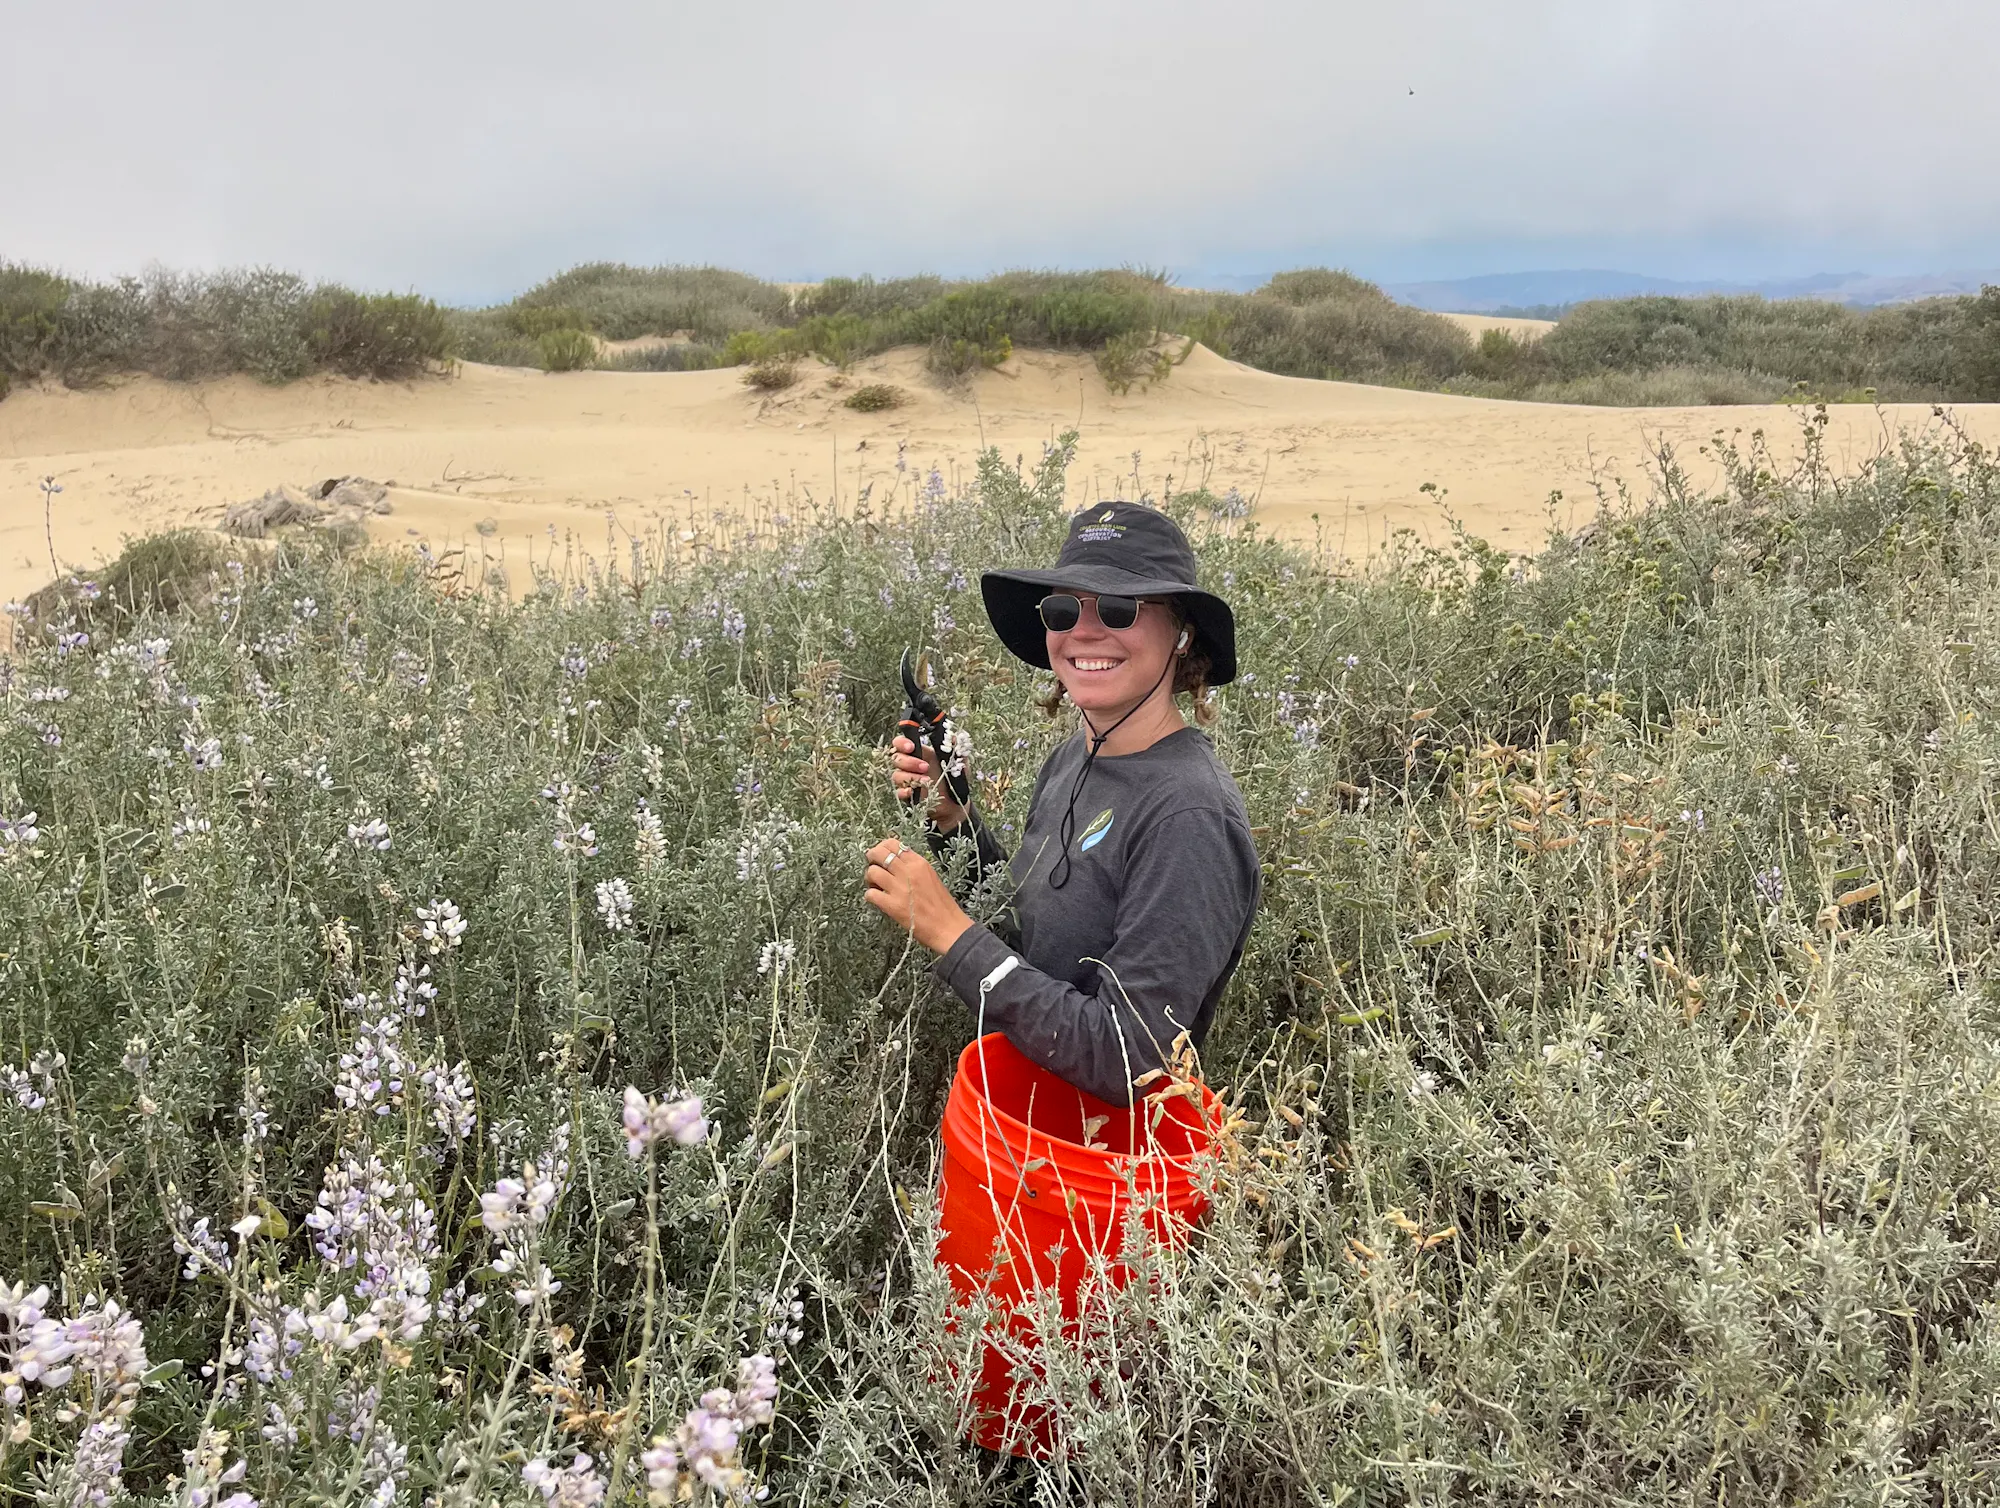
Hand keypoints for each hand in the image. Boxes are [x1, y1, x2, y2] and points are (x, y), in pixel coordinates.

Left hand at [863, 837, 973, 955]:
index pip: (893, 844)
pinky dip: (870, 896)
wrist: (948, 926)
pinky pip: (871, 894)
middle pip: (879, 853)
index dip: (882, 847)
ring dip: (870, 878)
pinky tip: (877, 899)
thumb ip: (913, 867)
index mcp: (919, 863)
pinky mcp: (893, 906)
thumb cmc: (942, 905)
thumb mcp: (931, 876)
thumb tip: (895, 861)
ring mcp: (899, 888)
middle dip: (871, 858)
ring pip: (872, 872)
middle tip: (873, 865)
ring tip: (875, 885)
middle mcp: (908, 872)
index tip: (880, 854)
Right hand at [890, 734, 966, 831]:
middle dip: (909, 762)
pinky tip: (912, 791)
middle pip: (896, 758)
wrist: (955, 802)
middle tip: (926, 767)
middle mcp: (910, 765)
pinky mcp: (907, 795)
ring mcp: (907, 780)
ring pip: (896, 775)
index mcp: (920, 753)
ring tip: (927, 780)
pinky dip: (904, 791)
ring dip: (910, 777)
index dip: (901, 743)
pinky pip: (898, 792)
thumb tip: (953, 736)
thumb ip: (956, 749)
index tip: (911, 747)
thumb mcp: (958, 762)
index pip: (900, 743)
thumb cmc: (955, 779)